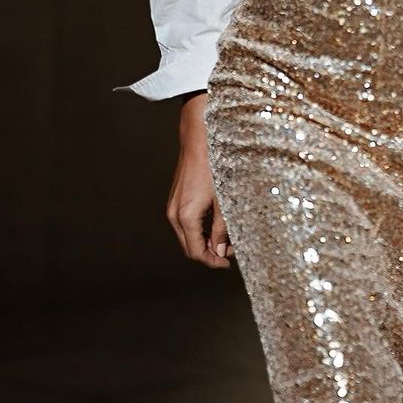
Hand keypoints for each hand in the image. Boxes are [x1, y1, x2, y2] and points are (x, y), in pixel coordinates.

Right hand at [166, 96, 231, 268]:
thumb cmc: (214, 165)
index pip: (196, 252)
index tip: (228, 263)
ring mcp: (172, 206)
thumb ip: (222, 228)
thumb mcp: (224, 199)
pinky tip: (215, 225)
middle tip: (230, 253)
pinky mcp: (175, 199)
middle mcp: (174, 214)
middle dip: (208, 253)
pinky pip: (184, 224)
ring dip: (204, 242)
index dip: (212, 261)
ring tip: (226, 238)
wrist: (199, 139)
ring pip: (186, 236)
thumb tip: (221, 251)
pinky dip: (198, 230)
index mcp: (185, 216)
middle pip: (189, 247)